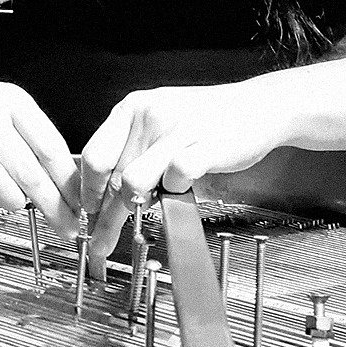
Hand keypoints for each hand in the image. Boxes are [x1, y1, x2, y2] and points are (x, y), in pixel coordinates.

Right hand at [0, 78, 79, 237]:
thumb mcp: (18, 111)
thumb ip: (42, 142)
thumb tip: (71, 187)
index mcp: (13, 100)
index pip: (49, 148)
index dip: (67, 182)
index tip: (78, 204)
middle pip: (27, 171)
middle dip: (51, 205)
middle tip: (66, 224)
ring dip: (15, 200)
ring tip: (19, 200)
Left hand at [81, 82, 283, 260]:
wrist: (257, 106)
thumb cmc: (208, 119)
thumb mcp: (160, 121)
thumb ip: (132, 148)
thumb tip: (104, 192)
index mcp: (132, 108)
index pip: (93, 155)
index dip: (88, 190)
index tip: (88, 213)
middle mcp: (149, 115)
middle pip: (112, 176)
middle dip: (108, 214)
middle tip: (104, 240)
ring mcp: (176, 129)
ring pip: (134, 181)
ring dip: (139, 204)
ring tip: (152, 207)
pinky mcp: (203, 146)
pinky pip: (174, 181)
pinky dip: (176, 193)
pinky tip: (184, 187)